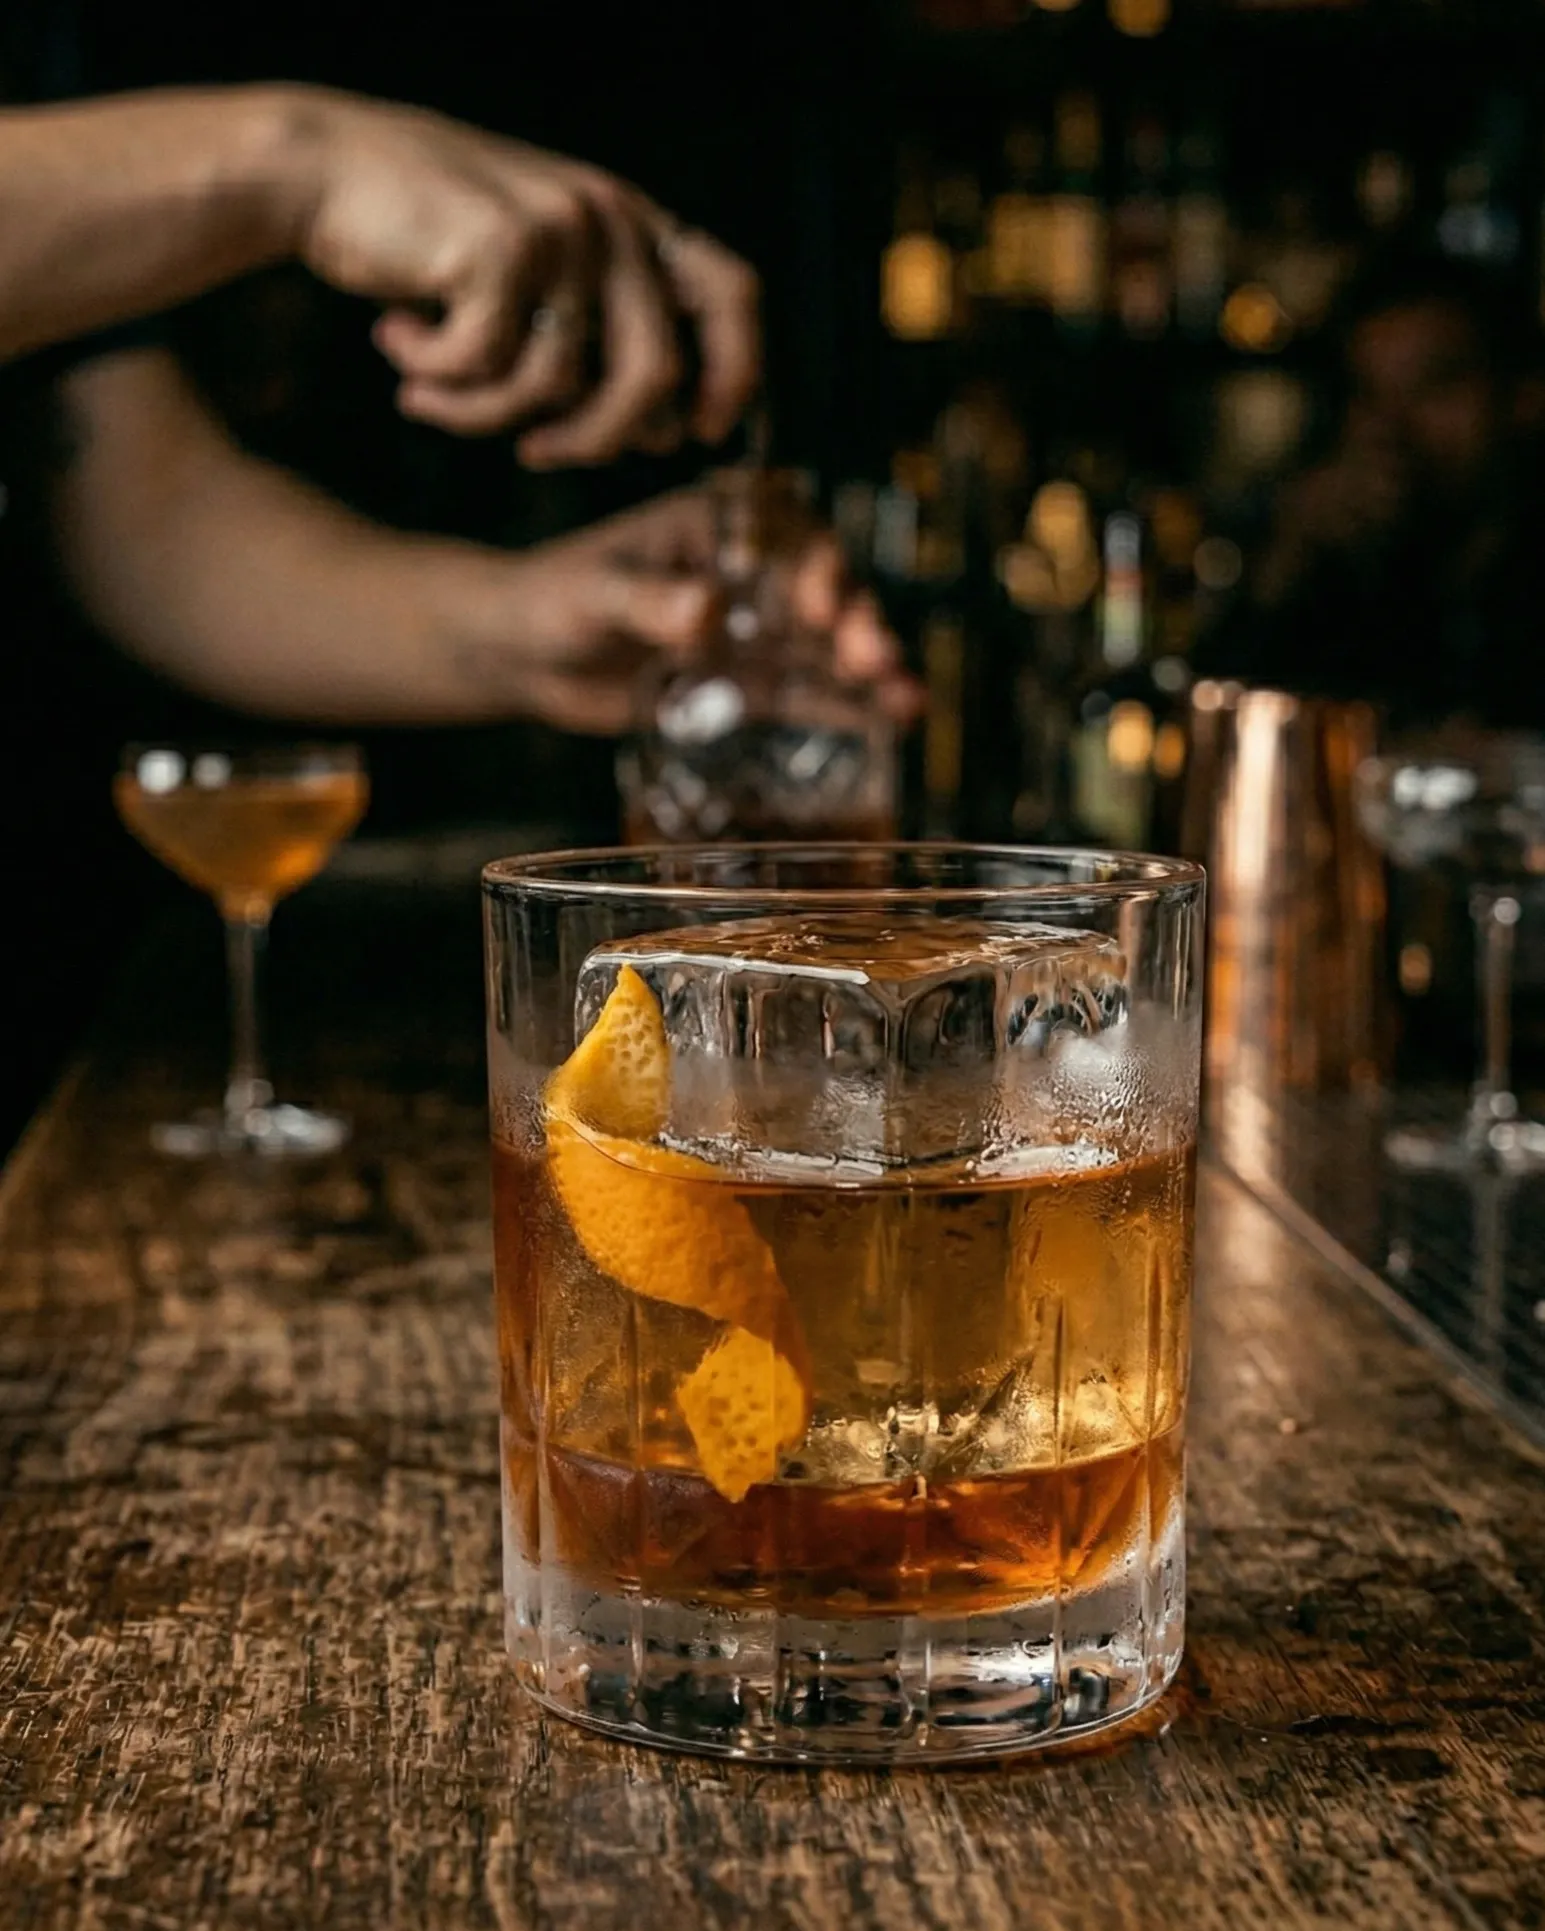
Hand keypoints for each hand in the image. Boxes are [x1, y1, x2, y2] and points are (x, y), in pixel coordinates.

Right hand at [288, 88, 759, 461]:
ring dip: (485, 415)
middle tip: (535, 455)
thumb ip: (600, 344)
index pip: (731, 294)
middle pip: (653, 375)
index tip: (697, 434)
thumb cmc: (430, 240)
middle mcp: (610, 218)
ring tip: (430, 392)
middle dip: (596, 441)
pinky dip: (441, 382)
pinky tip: (398, 345)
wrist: (324, 170)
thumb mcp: (535, 285)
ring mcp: (560, 226)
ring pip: (560, 385)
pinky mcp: (502, 244)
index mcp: (632, 225)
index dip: (734, 371)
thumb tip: (664, 434)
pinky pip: (490, 366)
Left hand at [443, 487, 922, 734]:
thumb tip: (704, 613)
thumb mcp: (592, 594)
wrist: (516, 656)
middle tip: (871, 657)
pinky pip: (804, 695)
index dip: (814, 567)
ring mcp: (751, 630)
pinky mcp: (744, 684)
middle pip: (820, 593)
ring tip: (904, 698)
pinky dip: (846, 708)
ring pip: (823, 647)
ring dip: (867, 670)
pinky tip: (890, 724)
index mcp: (717, 526)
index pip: (784, 537)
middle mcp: (747, 573)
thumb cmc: (544, 600)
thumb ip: (646, 602)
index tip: (816, 606)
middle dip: (854, 623)